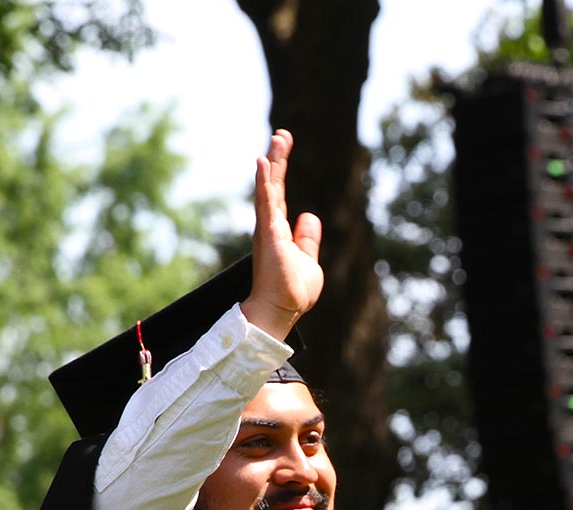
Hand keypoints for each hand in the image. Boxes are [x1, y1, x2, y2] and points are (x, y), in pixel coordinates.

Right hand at [240, 129, 322, 338]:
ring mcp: (268, 229)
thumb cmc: (293, 291)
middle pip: (272, 185)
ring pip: (269, 189)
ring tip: (276, 140)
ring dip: (272, 164)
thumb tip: (310, 215)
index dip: (279, 168)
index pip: (278, 193)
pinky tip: (263, 163)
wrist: (282, 311)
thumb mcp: (308, 260)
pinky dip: (264, 183)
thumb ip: (308, 239)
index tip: (282, 143)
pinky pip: (266, 204)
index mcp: (279, 230)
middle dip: (277, 159)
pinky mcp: (270, 235)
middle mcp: (270, 226)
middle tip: (282, 134)